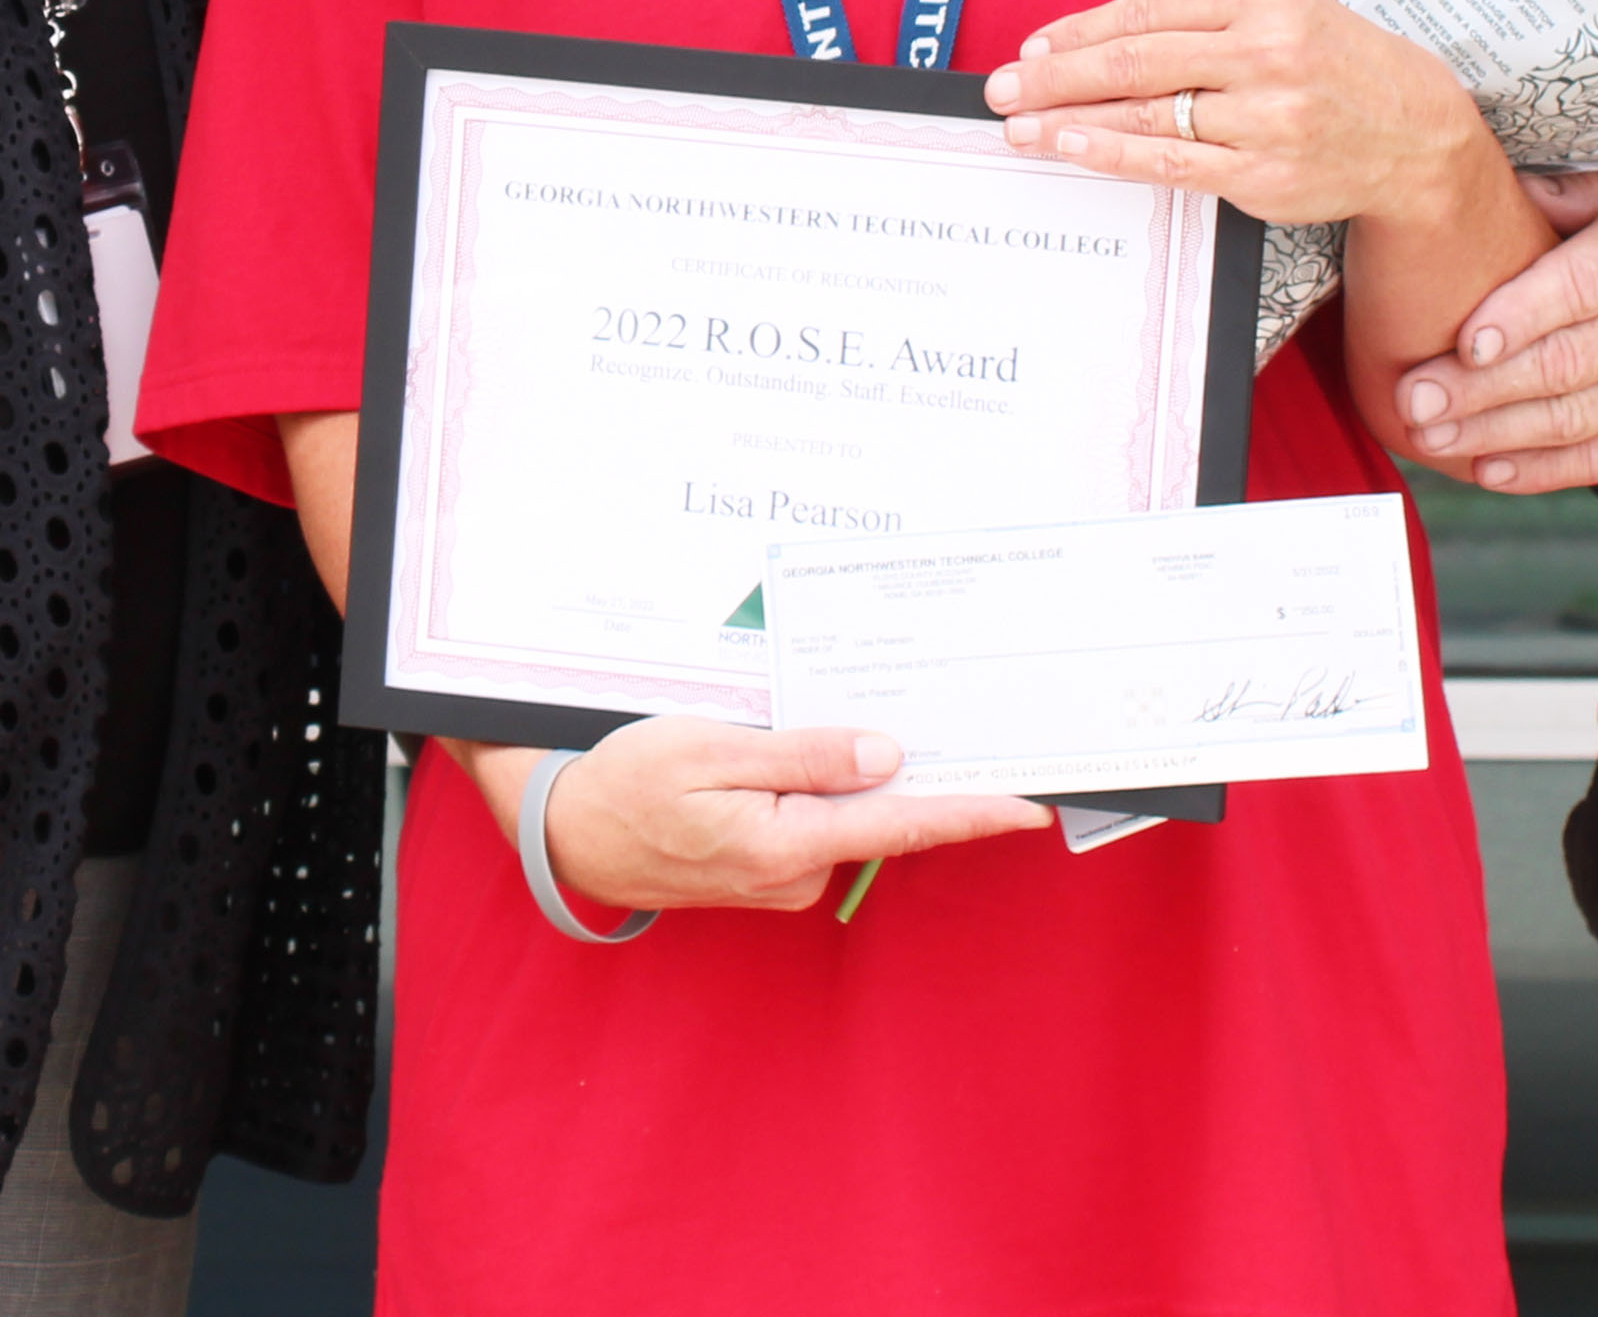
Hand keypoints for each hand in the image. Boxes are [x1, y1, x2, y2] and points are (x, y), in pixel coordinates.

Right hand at [471, 720, 1050, 913]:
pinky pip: (816, 823)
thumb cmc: (628, 782)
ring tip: (831, 719)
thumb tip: (886, 757)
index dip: (971, 814)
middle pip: (883, 817)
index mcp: (785, 841)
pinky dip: (819, 790)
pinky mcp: (770, 871)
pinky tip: (795, 754)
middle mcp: (795, 872)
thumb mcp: (709, 748)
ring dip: (854, 776)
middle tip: (961, 721)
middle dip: (920, 774)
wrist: (568, 833)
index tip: (1029, 806)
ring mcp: (783, 879)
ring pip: (847, 816)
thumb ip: (802, 754)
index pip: (902, 826)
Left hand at [985, 0, 1506, 230]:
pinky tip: (1073, 148)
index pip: (1150, 10)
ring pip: (1147, 113)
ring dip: (1070, 120)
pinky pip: (1171, 164)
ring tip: (1020, 125)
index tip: (1034, 48)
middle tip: (1002, 88)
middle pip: (1137, 60)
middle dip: (1057, 76)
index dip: (1081, 30)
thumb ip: (1207, 16)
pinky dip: (1113, 154)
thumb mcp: (1286, 11)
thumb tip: (1102, 41)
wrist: (1417, 134)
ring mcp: (1268, 115)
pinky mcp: (1265, 172)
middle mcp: (1267, 50)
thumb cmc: (1338, 66)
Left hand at [1396, 157, 1597, 490]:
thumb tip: (1506, 186)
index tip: (1462, 338)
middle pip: (1563, 364)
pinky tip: (1489, 467)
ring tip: (1430, 435)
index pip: (1579, 289)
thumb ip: (1587, 188)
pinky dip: (1545, 469)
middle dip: (1480, 387)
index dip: (1518, 317)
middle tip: (1414, 397)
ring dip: (1495, 432)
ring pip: (1575, 419)